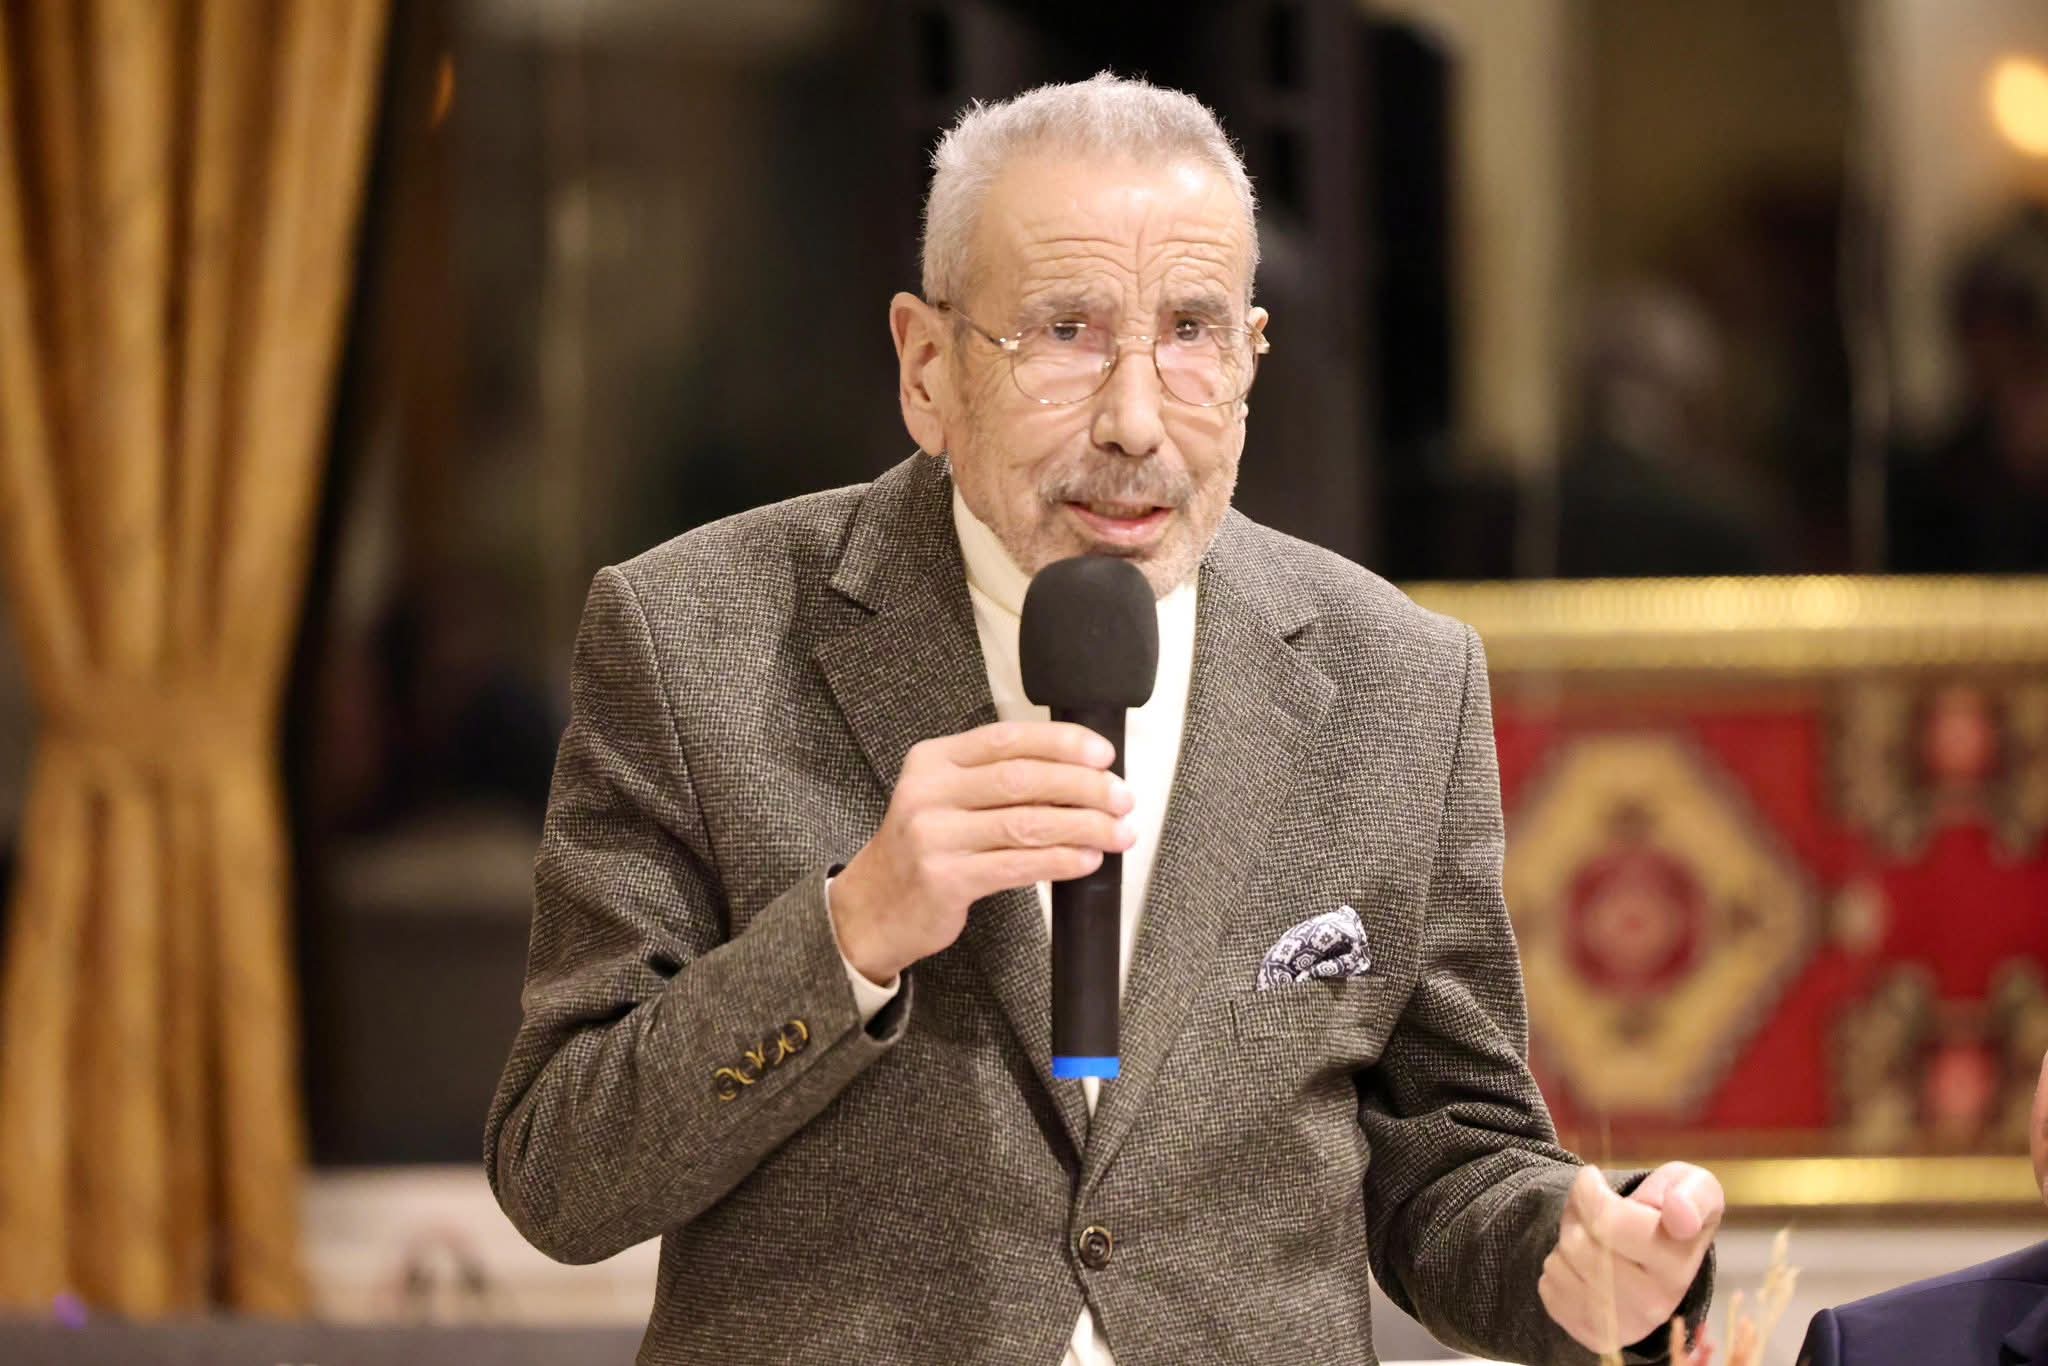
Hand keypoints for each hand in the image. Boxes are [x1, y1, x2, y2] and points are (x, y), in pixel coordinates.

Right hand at [831, 721, 1136, 983]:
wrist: (872, 906)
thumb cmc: (924, 849)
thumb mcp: (945, 797)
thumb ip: (994, 779)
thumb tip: (1079, 775)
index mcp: (934, 760)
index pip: (1007, 739)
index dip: (1062, 743)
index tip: (1103, 754)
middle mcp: (929, 792)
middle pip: (1022, 779)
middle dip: (1083, 786)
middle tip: (1122, 797)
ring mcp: (934, 836)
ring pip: (1026, 823)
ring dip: (1083, 826)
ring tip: (1118, 831)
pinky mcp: (945, 879)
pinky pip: (1017, 865)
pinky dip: (1060, 861)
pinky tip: (1087, 860)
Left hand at [1539, 1163, 1723, 1353]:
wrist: (1654, 1263)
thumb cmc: (1668, 1215)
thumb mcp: (1693, 1188)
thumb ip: (1693, 1194)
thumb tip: (1679, 1213)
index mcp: (1678, 1265)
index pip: (1610, 1223)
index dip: (1589, 1192)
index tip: (1592, 1177)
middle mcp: (1655, 1305)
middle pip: (1578, 1245)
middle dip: (1576, 1216)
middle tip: (1591, 1210)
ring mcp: (1624, 1325)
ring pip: (1560, 1266)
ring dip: (1565, 1241)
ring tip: (1590, 1236)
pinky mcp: (1593, 1335)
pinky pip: (1548, 1289)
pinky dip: (1556, 1268)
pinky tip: (1582, 1264)